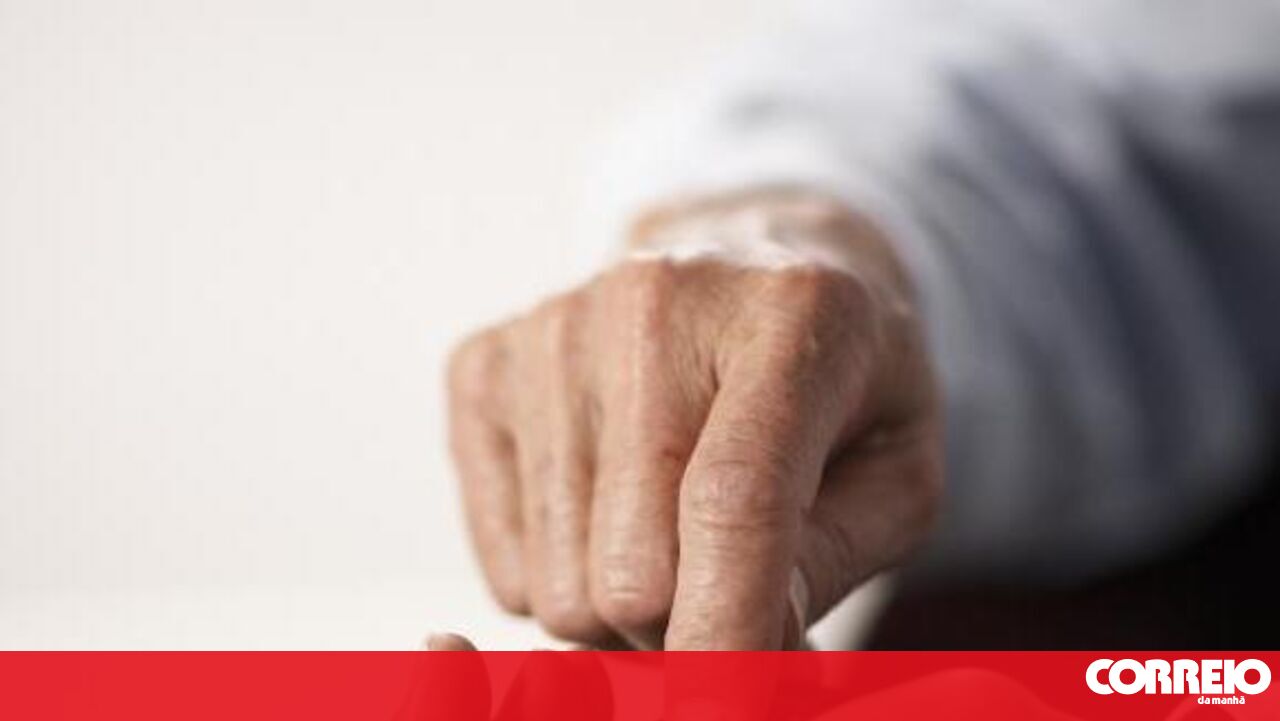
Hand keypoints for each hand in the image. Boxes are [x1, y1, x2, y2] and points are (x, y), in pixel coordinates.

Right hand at [446, 189, 941, 648]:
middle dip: (687, 630)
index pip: (733, 497)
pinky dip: (562, 580)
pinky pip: (504, 567)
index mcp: (790, 313)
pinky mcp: (481, 368)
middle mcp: (651, 301)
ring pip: (560, 587)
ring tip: (673, 542)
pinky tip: (610, 514)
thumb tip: (738, 653)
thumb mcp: (897, 473)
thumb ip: (833, 561)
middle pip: (631, 569)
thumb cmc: (839, 388)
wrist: (749, 274)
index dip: (728, 630)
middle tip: (730, 592)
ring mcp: (551, 330)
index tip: (721, 714)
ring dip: (625, 612)